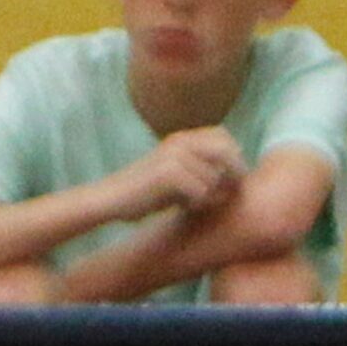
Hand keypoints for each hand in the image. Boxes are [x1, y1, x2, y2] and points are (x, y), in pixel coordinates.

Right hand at [122, 126, 247, 219]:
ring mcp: (174, 156)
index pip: (225, 137)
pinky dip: (197, 204)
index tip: (230, 180)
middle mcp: (180, 142)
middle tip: (226, 195)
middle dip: (234, 175)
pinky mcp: (168, 173)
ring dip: (212, 195)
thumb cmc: (142, 194)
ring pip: (216, 176)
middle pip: (227, 153)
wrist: (108, 200)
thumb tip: (239, 173)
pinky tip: (182, 207)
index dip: (234, 158)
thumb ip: (199, 168)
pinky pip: (201, 191)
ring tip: (195, 203)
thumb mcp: (174, 174)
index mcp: (181, 138)